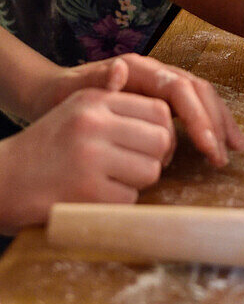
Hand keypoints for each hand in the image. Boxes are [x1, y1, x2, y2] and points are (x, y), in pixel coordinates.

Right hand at [0, 88, 174, 231]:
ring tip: (115, 181)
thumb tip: (168, 120)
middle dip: (157, 158)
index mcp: (96, 100)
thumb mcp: (78, 111)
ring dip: (139, 182)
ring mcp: (91, 158)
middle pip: (161, 140)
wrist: (2, 179)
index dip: (164, 131)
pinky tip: (97, 197)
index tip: (154, 145)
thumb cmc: (48, 147)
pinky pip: (129, 199)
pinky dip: (119, 203)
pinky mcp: (87, 192)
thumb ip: (120, 109)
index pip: (158, 110)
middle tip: (139, 166)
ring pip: (150, 171)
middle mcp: (95, 124)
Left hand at [39, 54, 243, 166]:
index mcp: (138, 68)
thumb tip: (120, 71)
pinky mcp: (161, 99)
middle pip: (197, 90)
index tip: (207, 145)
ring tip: (234, 149)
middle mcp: (155, 72)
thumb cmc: (63, 96)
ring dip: (219, 122)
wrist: (53, 92)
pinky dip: (210, 123)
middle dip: (214, 122)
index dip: (196, 115)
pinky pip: (193, 107)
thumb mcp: (75, 91)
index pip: (178, 88)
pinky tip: (220, 142)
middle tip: (222, 156)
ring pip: (201, 97)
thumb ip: (98, 82)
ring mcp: (160, 84)